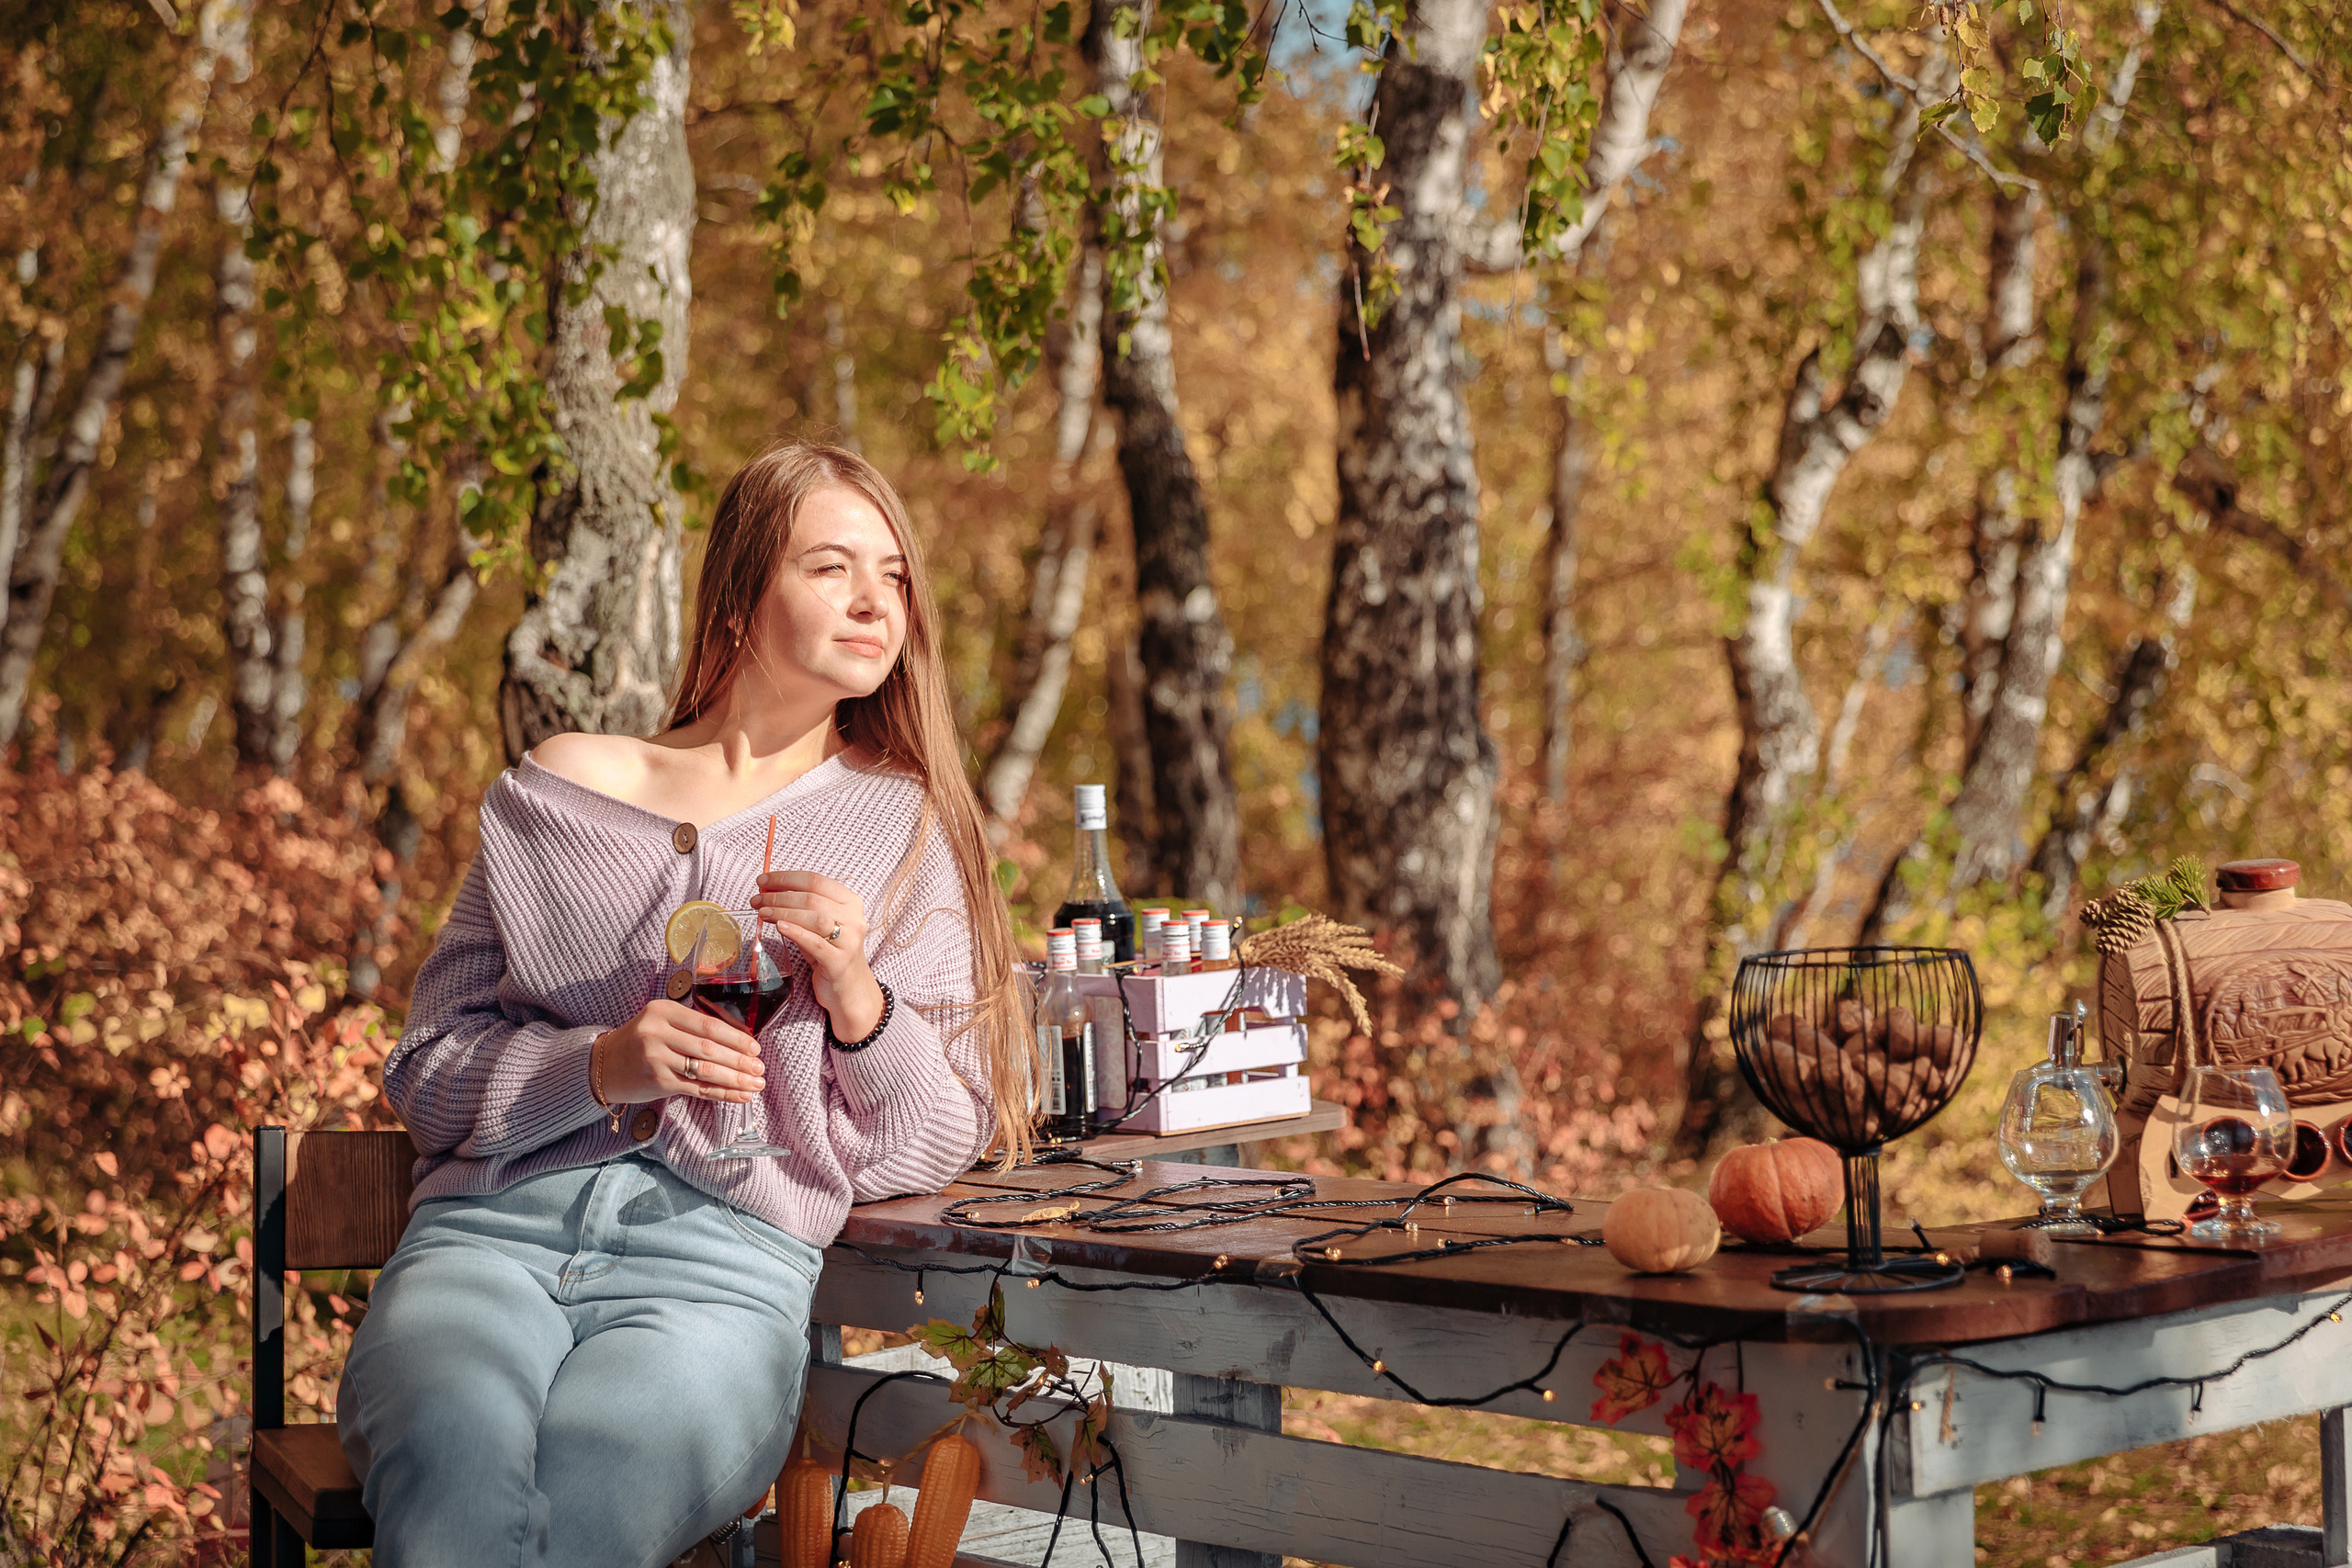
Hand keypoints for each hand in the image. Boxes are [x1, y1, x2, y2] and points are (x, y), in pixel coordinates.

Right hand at [595, 999, 765, 1104]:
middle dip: (739, 1061)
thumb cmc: (640, 1041)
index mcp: (662, 1011)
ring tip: (755, 1084)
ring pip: (705, 1070)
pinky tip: (739, 1096)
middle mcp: (657, 1033)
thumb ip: (691, 1026)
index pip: (708, 1025)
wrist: (603, 1065)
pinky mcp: (657, 1083)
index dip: (735, 1038)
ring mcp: (656, 1059)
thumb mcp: (660, 1021)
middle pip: (709, 1048)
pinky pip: (697, 1089)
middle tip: (760, 1068)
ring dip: (735, 1079)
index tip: (755, 1047)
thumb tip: (738, 1041)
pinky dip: (721, 1094)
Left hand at [755, 869, 884, 1040]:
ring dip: (784, 912)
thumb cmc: (830, 952)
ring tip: (762, 912)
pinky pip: (817, 944)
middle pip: (813, 898)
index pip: (816, 880)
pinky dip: (796, 933)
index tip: (763, 880)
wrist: (849, 989)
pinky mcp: (840, 962)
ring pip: (815, 918)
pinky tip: (779, 927)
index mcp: (850, 902)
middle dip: (780, 895)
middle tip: (757, 899)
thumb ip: (800, 909)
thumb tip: (767, 892)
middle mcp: (854, 919)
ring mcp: (849, 941)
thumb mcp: (818, 926)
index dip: (786, 878)